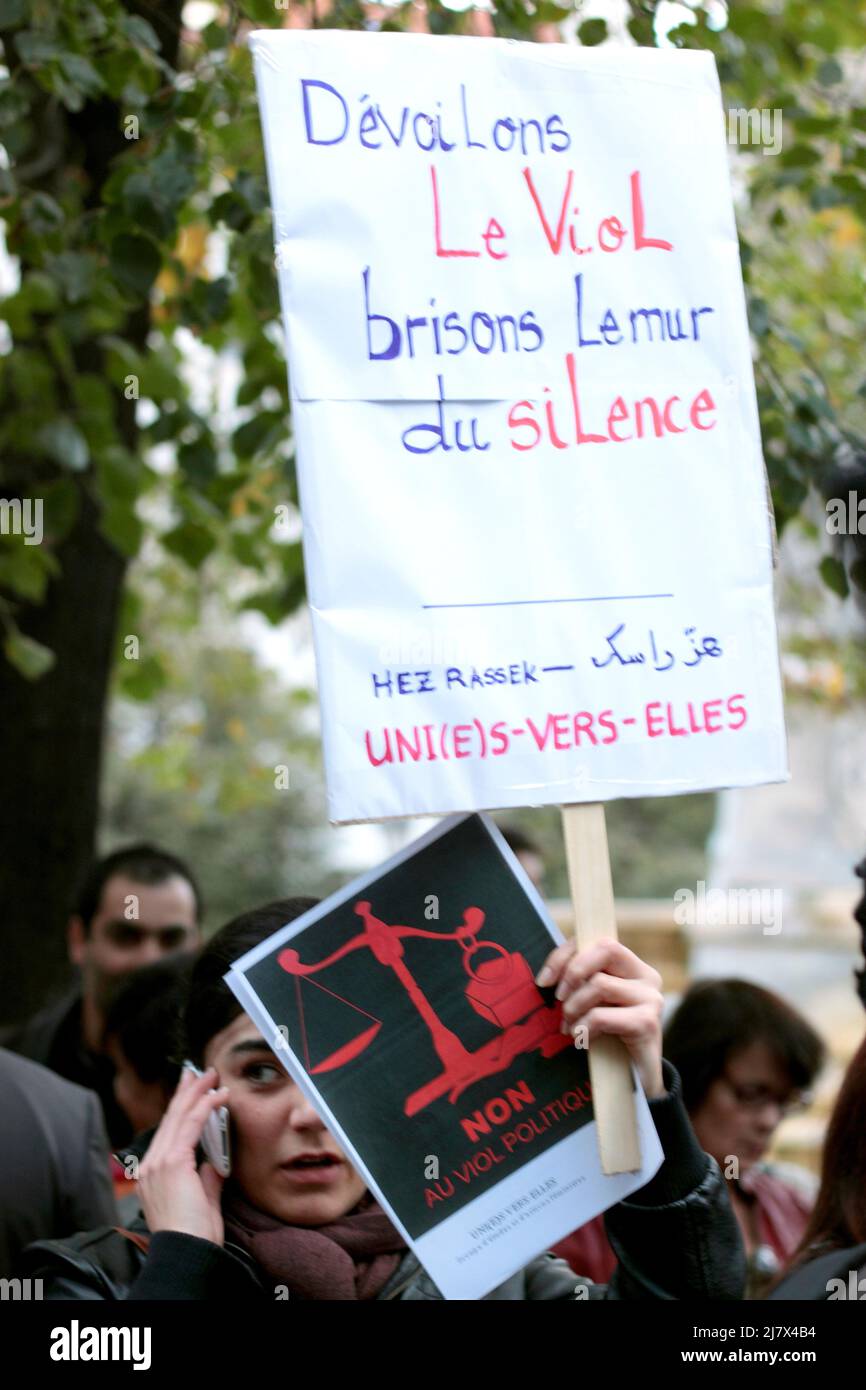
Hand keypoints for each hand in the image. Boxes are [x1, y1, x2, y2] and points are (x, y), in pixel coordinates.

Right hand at [137, 1066, 228, 1244]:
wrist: (186, 1252)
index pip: (167, 1132)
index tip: (190, 1090)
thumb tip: (213, 1162)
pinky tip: (217, 1095)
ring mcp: (158, 1162)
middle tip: (198, 1072)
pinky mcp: (172, 1162)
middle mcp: (150, 1165)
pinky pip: (191, 1125)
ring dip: (197, 1092)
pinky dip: (205, 1106)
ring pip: (179, 1116)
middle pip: (170, 1118)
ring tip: (211, 1076)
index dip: (180, 1107)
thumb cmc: (194, 1235)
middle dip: (186, 1092)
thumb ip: (206, 1178)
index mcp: (152, 1175)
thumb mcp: (201, 1200)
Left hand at [536, 938, 664, 1098]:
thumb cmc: (610, 1036)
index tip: (544, 981)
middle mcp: (647, 977)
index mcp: (633, 967)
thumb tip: (547, 977)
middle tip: (558, 1000)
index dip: (566, 955)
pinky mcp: (647, 1023)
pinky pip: (601, 1016)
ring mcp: (651, 999)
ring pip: (600, 984)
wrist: (638, 1080)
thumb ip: (581, 983)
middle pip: (606, 949)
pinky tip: (583, 1041)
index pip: (599, 941)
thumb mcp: (594, 1004)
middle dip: (573, 972)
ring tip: (569, 1028)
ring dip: (574, 1008)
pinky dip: (584, 1028)